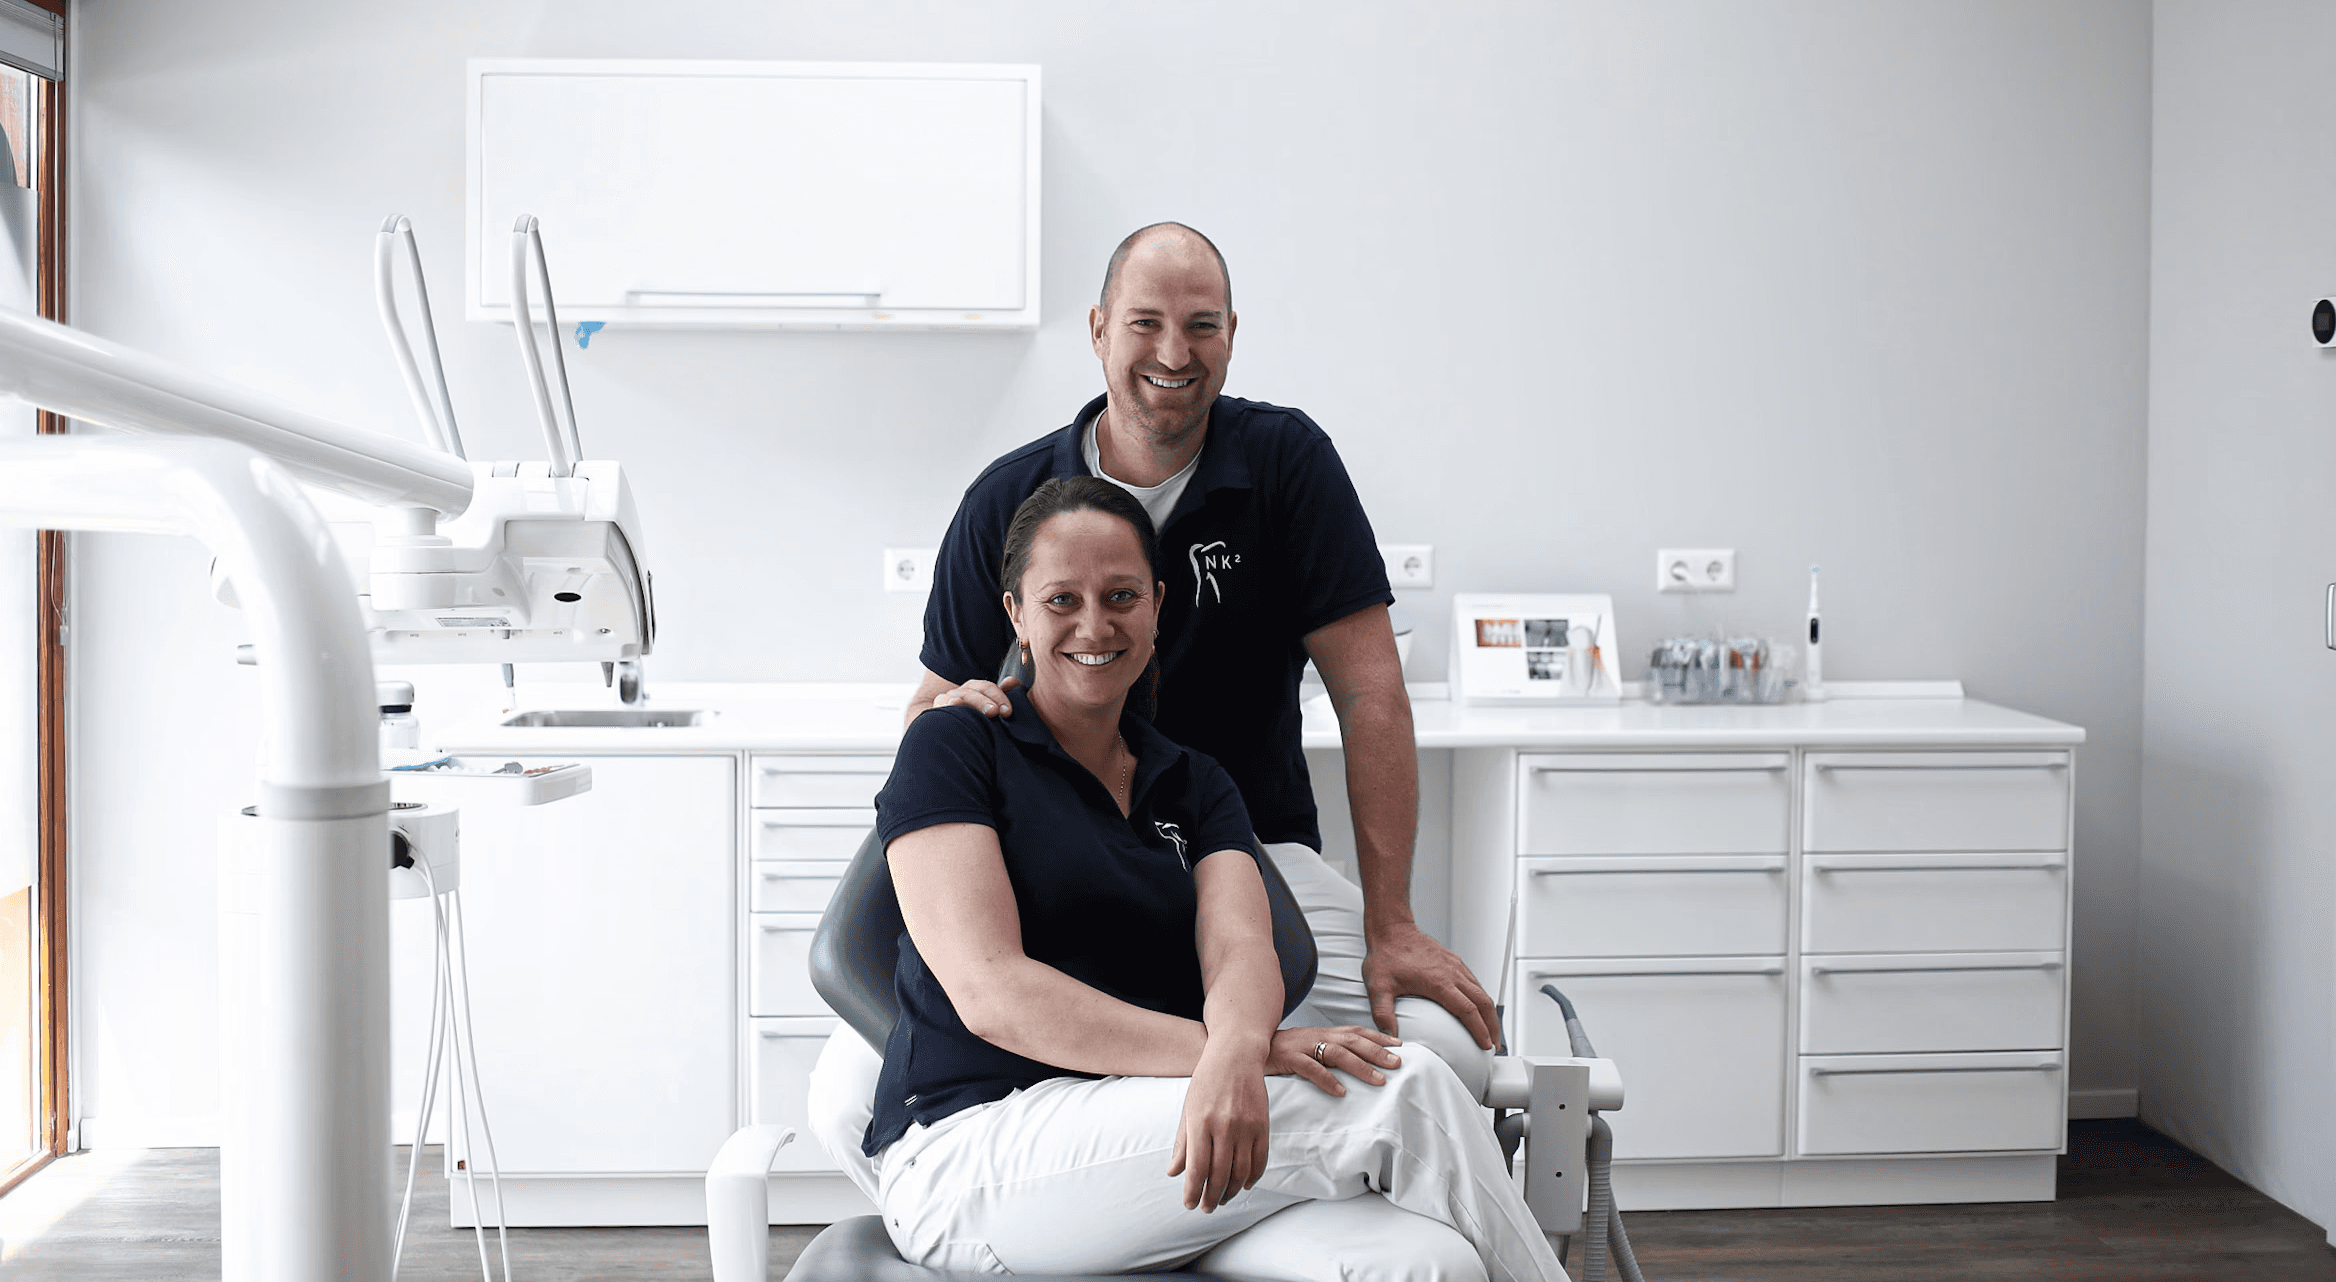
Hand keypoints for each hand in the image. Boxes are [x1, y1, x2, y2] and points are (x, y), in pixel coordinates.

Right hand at [927, 675, 1017, 717]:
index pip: (987, 688)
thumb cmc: (973, 723)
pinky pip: (941, 704)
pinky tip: (953, 705)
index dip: (999, 696)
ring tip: (977, 710)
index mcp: (974, 691)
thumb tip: (1013, 682)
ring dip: (970, 702)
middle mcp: (960, 693)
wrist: (945, 735)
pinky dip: (947, 704)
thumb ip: (1001, 695)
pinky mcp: (936, 711)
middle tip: (995, 712)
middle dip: (985, 701)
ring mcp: (947, 701)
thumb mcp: (989, 709)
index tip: (1008, 711)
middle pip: (972, 691)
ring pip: (958, 697)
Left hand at [1167, 1050, 1269, 1212]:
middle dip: (1212, 1197)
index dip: (1193, 1191)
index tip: (1190, 1204)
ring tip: (1223, 1199)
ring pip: (1241, 1172)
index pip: (1196, 1168)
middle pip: (1220, 1175)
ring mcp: (1246, 1126)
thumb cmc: (1206, 1081)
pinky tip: (1245, 1185)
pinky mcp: (1262, 1125)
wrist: (1235, 1055)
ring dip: (1232, 1191)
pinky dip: (1253, 1177)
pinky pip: (1260, 1160)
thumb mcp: (1188, 1109)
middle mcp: (1224, 1126)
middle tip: (1207, 1208)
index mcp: (1200, 1122)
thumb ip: (1182, 1143)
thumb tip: (1173, 1173)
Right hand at [1266, 1025, 1402, 1096]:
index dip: (1377, 1037)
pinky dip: (1327, 1079)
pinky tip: (1340, 1092)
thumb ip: (1328, 1052)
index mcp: (1322, 1033)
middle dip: (1377, 1051)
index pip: (1355, 1031)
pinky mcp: (1288, 1059)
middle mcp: (1316, 1036)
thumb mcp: (1308, 1047)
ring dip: (1360, 1066)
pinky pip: (1310, 1069)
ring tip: (1379, 1080)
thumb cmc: (1281, 1051)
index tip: (1399, 1045)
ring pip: (1336, 1053)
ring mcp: (1302, 1047)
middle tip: (1398, 1063)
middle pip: (1352, 1041)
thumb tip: (1354, 1064)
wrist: (1246, 1046)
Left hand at [1363, 922, 1499, 1050]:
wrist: (1391, 929)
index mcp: (1438, 982)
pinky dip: (1481, 997)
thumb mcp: (1379, 987)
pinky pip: (1474, 981)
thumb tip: (1391, 1036)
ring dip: (1489, 1012)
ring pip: (1481, 991)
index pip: (1468, 1010)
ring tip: (1489, 1030)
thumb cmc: (1386, 955)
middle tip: (1493, 1044)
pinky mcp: (1454, 961)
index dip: (1480, 1030)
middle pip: (1483, 1002)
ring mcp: (1455, 966)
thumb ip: (1383, 1014)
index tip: (1486, 1045)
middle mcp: (1452, 973)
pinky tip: (1477, 1006)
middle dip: (1492, 1025)